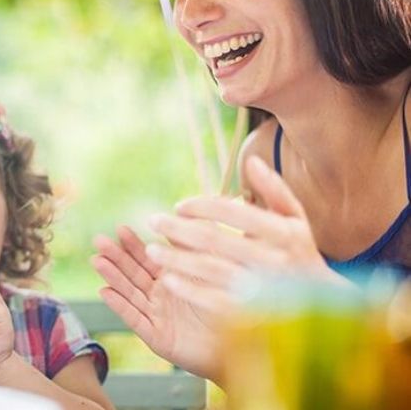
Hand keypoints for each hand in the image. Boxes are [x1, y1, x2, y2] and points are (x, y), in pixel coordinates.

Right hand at [92, 226, 221, 380]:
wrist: (244, 348)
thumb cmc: (232, 309)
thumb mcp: (213, 270)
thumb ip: (195, 246)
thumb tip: (182, 217)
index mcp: (172, 280)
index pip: (148, 258)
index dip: (133, 244)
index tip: (119, 228)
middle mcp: (161, 297)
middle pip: (133, 273)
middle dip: (115, 256)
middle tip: (98, 240)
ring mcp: (157, 316)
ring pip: (130, 292)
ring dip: (112, 276)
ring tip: (97, 260)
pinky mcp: (157, 337)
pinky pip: (135, 318)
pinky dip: (119, 305)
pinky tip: (104, 291)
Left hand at [147, 156, 343, 310]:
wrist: (324, 308)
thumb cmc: (301, 254)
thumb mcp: (296, 221)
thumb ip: (275, 191)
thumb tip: (251, 161)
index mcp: (284, 233)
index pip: (235, 213)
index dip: (203, 206)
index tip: (178, 205)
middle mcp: (273, 260)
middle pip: (216, 241)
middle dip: (179, 229)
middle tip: (152, 220)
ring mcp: (262, 289)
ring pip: (211, 270)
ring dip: (176, 259)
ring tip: (150, 250)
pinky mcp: (253, 313)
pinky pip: (215, 300)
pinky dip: (189, 289)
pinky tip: (167, 280)